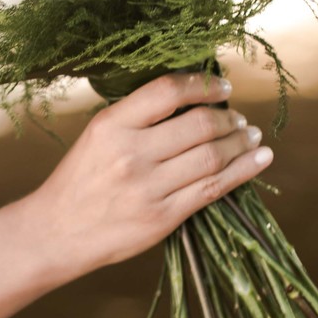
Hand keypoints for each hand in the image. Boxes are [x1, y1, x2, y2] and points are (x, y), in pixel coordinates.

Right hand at [26, 71, 272, 284]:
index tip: (222, 87)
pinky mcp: (162, 217)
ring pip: (212, 157)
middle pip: (198, 126)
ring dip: (241, 142)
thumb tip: (194, 100)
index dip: (203, 85)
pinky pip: (213, 189)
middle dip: (229, 119)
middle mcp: (130, 154)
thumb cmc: (80, 179)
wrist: (57, 232)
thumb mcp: (98, 136)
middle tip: (239, 118)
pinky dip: (244, 170)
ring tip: (252, 136)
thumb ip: (138, 118)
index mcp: (111, 126)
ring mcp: (148, 188)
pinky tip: (260, 158)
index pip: (167, 92)